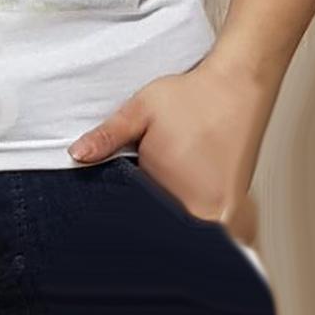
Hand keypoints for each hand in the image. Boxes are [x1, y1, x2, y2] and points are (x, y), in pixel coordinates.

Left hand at [68, 55, 279, 245]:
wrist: (238, 86)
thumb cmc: (192, 97)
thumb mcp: (140, 110)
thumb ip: (108, 136)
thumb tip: (76, 155)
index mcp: (171, 190)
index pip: (137, 215)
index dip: (125, 206)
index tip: (120, 196)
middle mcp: (201, 210)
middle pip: (163, 224)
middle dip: (147, 211)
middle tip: (155, 173)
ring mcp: (223, 213)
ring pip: (185, 226)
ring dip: (174, 213)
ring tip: (175, 174)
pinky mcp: (236, 207)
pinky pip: (212, 227)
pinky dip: (199, 217)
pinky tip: (193, 185)